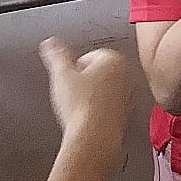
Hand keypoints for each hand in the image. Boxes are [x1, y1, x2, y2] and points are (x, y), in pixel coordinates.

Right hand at [40, 38, 130, 163]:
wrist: (94, 138)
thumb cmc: (82, 107)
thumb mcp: (62, 75)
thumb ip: (56, 55)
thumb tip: (50, 43)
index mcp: (114, 59)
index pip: (91, 55)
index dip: (75, 68)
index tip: (68, 78)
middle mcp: (126, 75)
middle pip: (100, 72)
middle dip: (86, 80)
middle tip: (73, 92)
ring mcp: (129, 95)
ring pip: (106, 90)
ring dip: (93, 96)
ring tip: (79, 107)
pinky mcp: (127, 115)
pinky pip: (110, 107)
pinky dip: (99, 110)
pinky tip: (88, 118)